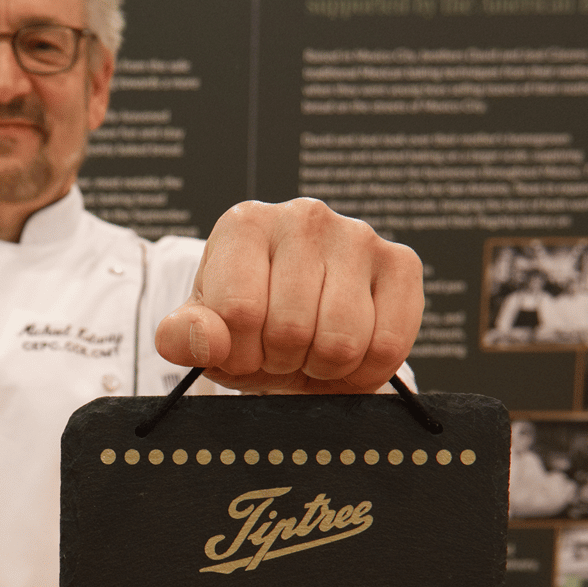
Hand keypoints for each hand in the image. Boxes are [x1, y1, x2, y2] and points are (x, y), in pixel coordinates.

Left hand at [155, 199, 422, 393]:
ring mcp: (357, 235)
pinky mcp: (401, 262)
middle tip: (280, 351)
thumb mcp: (205, 334)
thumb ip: (186, 337)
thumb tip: (202, 338)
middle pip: (292, 329)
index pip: (239, 312)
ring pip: (341, 341)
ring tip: (310, 350)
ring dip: (323, 366)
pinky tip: (348, 354)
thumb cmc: (248, 325)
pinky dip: (365, 370)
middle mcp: (303, 217)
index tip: (242, 349)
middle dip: (282, 360)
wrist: (294, 329)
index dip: (239, 353)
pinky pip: (388, 344)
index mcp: (244, 225)